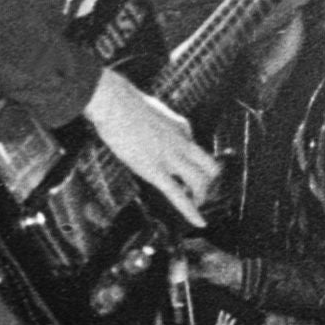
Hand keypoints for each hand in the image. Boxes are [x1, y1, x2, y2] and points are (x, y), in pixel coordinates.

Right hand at [82, 71, 217, 223]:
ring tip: (196, 206)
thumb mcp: (151, 110)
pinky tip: (199, 222)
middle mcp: (182, 143)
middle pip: (210, 167)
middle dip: (208, 182)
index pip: (197, 148)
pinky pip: (178, 195)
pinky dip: (191, 211)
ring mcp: (170, 157)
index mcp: (182, 127)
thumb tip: (158, 128)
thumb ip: (160, 123)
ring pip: (199, 182)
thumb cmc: (123, 102)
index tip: (186, 169)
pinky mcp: (155, 171)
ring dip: (200, 197)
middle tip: (199, 192)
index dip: (193, 162)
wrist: (115, 102)